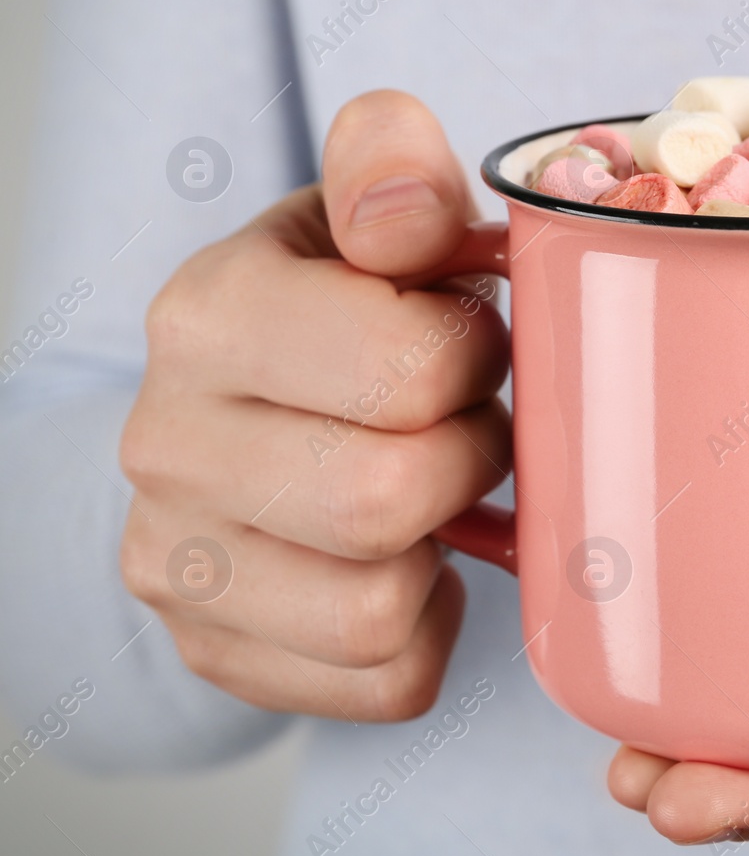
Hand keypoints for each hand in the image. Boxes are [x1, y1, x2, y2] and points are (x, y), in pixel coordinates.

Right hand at [119, 91, 509, 719]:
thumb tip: (409, 200)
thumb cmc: (339, 310)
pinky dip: (431, 629)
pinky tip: (412, 563)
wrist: (243, 416)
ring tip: (435, 492)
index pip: (412, 366)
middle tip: (466, 424)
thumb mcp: (365, 219)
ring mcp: (179, 564)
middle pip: (391, 497)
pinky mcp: (218, 653)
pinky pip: (387, 680)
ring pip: (379, 608)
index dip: (477, 356)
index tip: (464, 341)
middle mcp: (166, 445)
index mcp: (207, 315)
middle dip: (468, 458)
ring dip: (444, 550)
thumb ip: (395, 175)